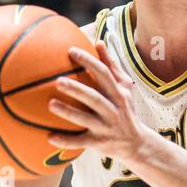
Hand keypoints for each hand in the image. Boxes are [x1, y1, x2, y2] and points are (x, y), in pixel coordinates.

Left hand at [48, 41, 150, 164]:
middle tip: (57, 81)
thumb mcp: (125, 88)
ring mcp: (106, 128)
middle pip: (94, 98)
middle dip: (76, 89)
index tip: (71, 51)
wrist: (136, 144)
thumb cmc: (126, 111)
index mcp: (119, 94)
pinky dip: (65, 141)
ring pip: (85, 120)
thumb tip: (99, 42)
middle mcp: (113, 111)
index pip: (104, 74)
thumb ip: (111, 66)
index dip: (89, 62)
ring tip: (50, 104)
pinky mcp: (99, 143)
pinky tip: (49, 137)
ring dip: (68, 112)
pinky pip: (80, 142)